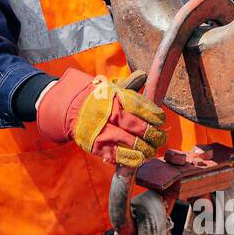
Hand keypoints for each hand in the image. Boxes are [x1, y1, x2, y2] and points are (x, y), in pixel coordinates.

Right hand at [36, 68, 166, 167]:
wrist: (72, 111)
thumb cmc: (99, 100)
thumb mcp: (112, 89)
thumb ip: (130, 84)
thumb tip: (144, 75)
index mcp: (116, 99)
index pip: (141, 107)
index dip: (154, 116)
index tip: (161, 121)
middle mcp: (110, 115)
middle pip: (137, 127)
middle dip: (153, 135)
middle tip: (160, 138)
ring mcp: (103, 131)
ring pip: (130, 143)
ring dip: (145, 149)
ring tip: (151, 151)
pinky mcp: (97, 146)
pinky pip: (118, 156)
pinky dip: (131, 159)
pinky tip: (139, 159)